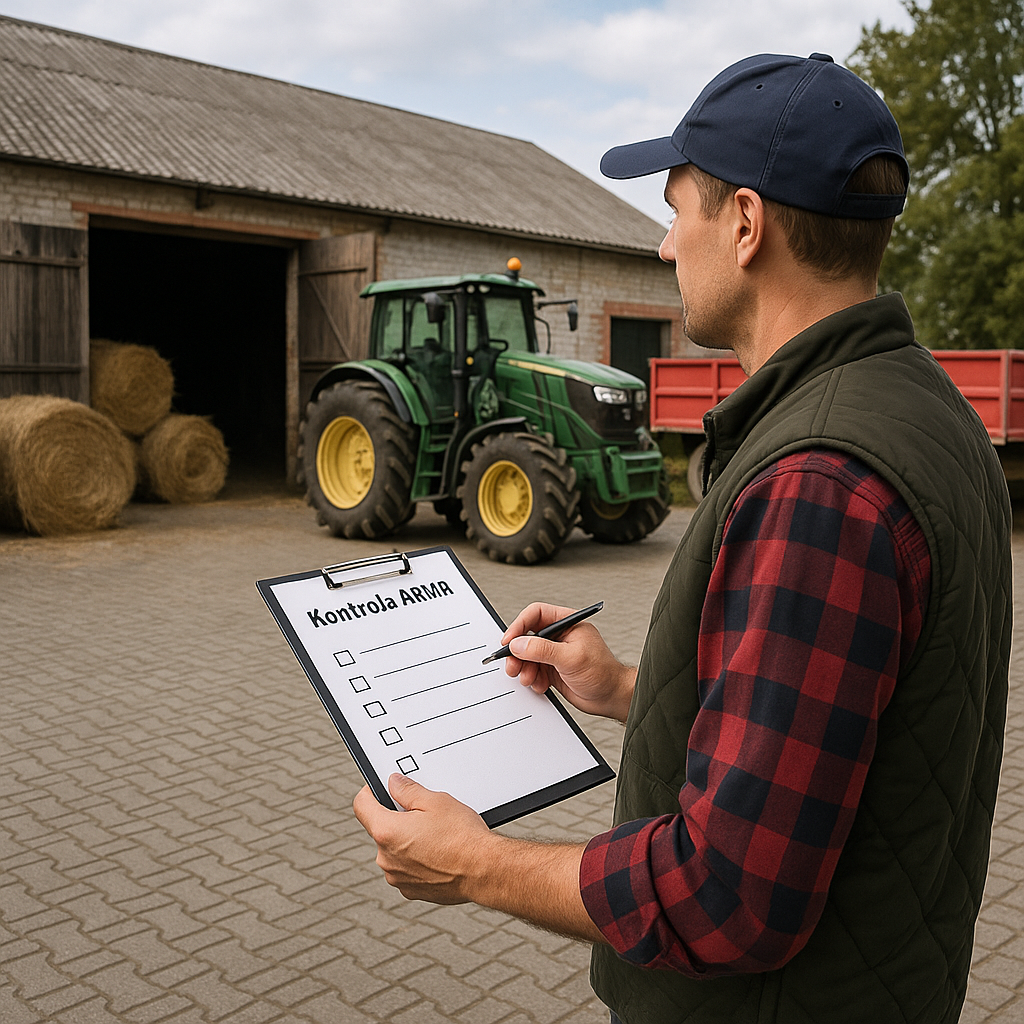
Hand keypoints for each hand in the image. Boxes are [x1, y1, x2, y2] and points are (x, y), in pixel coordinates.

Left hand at [352, 773, 496, 903]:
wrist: (483, 871)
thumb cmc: (462, 837)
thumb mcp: (435, 800)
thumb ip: (407, 790)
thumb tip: (393, 783)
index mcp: (387, 832)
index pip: (361, 805)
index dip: (370, 792)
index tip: (380, 789)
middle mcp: (386, 859)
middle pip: (381, 829)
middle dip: (397, 819)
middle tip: (423, 813)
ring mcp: (397, 878)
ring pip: (394, 850)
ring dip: (407, 842)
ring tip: (435, 836)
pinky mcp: (410, 890)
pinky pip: (406, 869)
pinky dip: (416, 860)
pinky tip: (438, 853)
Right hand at [501, 603, 635, 722]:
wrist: (611, 698)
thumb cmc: (603, 673)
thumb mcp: (571, 658)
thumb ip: (543, 650)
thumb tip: (519, 644)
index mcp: (567, 623)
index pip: (536, 614)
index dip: (519, 625)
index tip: (508, 640)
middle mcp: (559, 636)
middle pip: (527, 636)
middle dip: (518, 653)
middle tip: (513, 665)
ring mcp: (555, 653)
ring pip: (527, 656)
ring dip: (524, 668)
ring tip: (528, 678)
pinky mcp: (552, 670)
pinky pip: (533, 671)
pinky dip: (532, 679)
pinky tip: (541, 685)